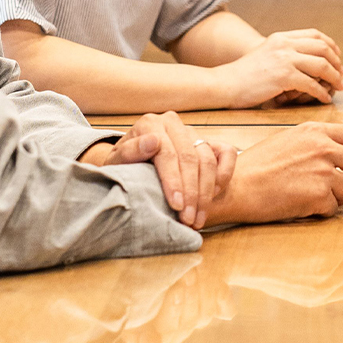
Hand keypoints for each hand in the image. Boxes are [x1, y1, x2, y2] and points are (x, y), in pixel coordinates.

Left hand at [79, 112, 236, 229]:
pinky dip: (223, 175)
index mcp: (150, 123)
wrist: (132, 165)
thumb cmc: (123, 167)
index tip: (176, 205)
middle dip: (192, 193)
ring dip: (206, 193)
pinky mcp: (208, 140)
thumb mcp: (116, 163)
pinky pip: (226, 153)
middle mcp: (173, 124)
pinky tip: (212, 196)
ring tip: (198, 218)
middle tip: (189, 219)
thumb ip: (129, 152)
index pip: (168, 153)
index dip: (173, 181)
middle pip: (191, 158)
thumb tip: (153, 142)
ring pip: (208, 160)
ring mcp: (192, 132)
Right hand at [202, 122, 342, 224]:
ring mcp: (323, 171)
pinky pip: (334, 208)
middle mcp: (323, 147)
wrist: (237, 186)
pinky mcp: (318, 195)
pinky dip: (322, 211)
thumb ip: (315, 141)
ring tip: (318, 196)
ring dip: (339, 197)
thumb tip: (336, 150)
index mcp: (315, 131)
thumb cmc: (256, 166)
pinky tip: (304, 205)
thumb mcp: (288, 139)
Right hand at [216, 29, 342, 107]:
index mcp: (281, 37)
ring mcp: (284, 59)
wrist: (225, 83)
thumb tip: (305, 60)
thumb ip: (284, 53)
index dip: (331, 46)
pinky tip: (324, 99)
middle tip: (341, 75)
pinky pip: (311, 85)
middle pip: (323, 48)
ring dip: (334, 78)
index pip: (315, 35)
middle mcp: (284, 45)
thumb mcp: (265, 53)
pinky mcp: (283, 77)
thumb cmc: (243, 74)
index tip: (337, 57)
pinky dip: (321, 93)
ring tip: (338, 87)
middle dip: (337, 62)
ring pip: (321, 65)